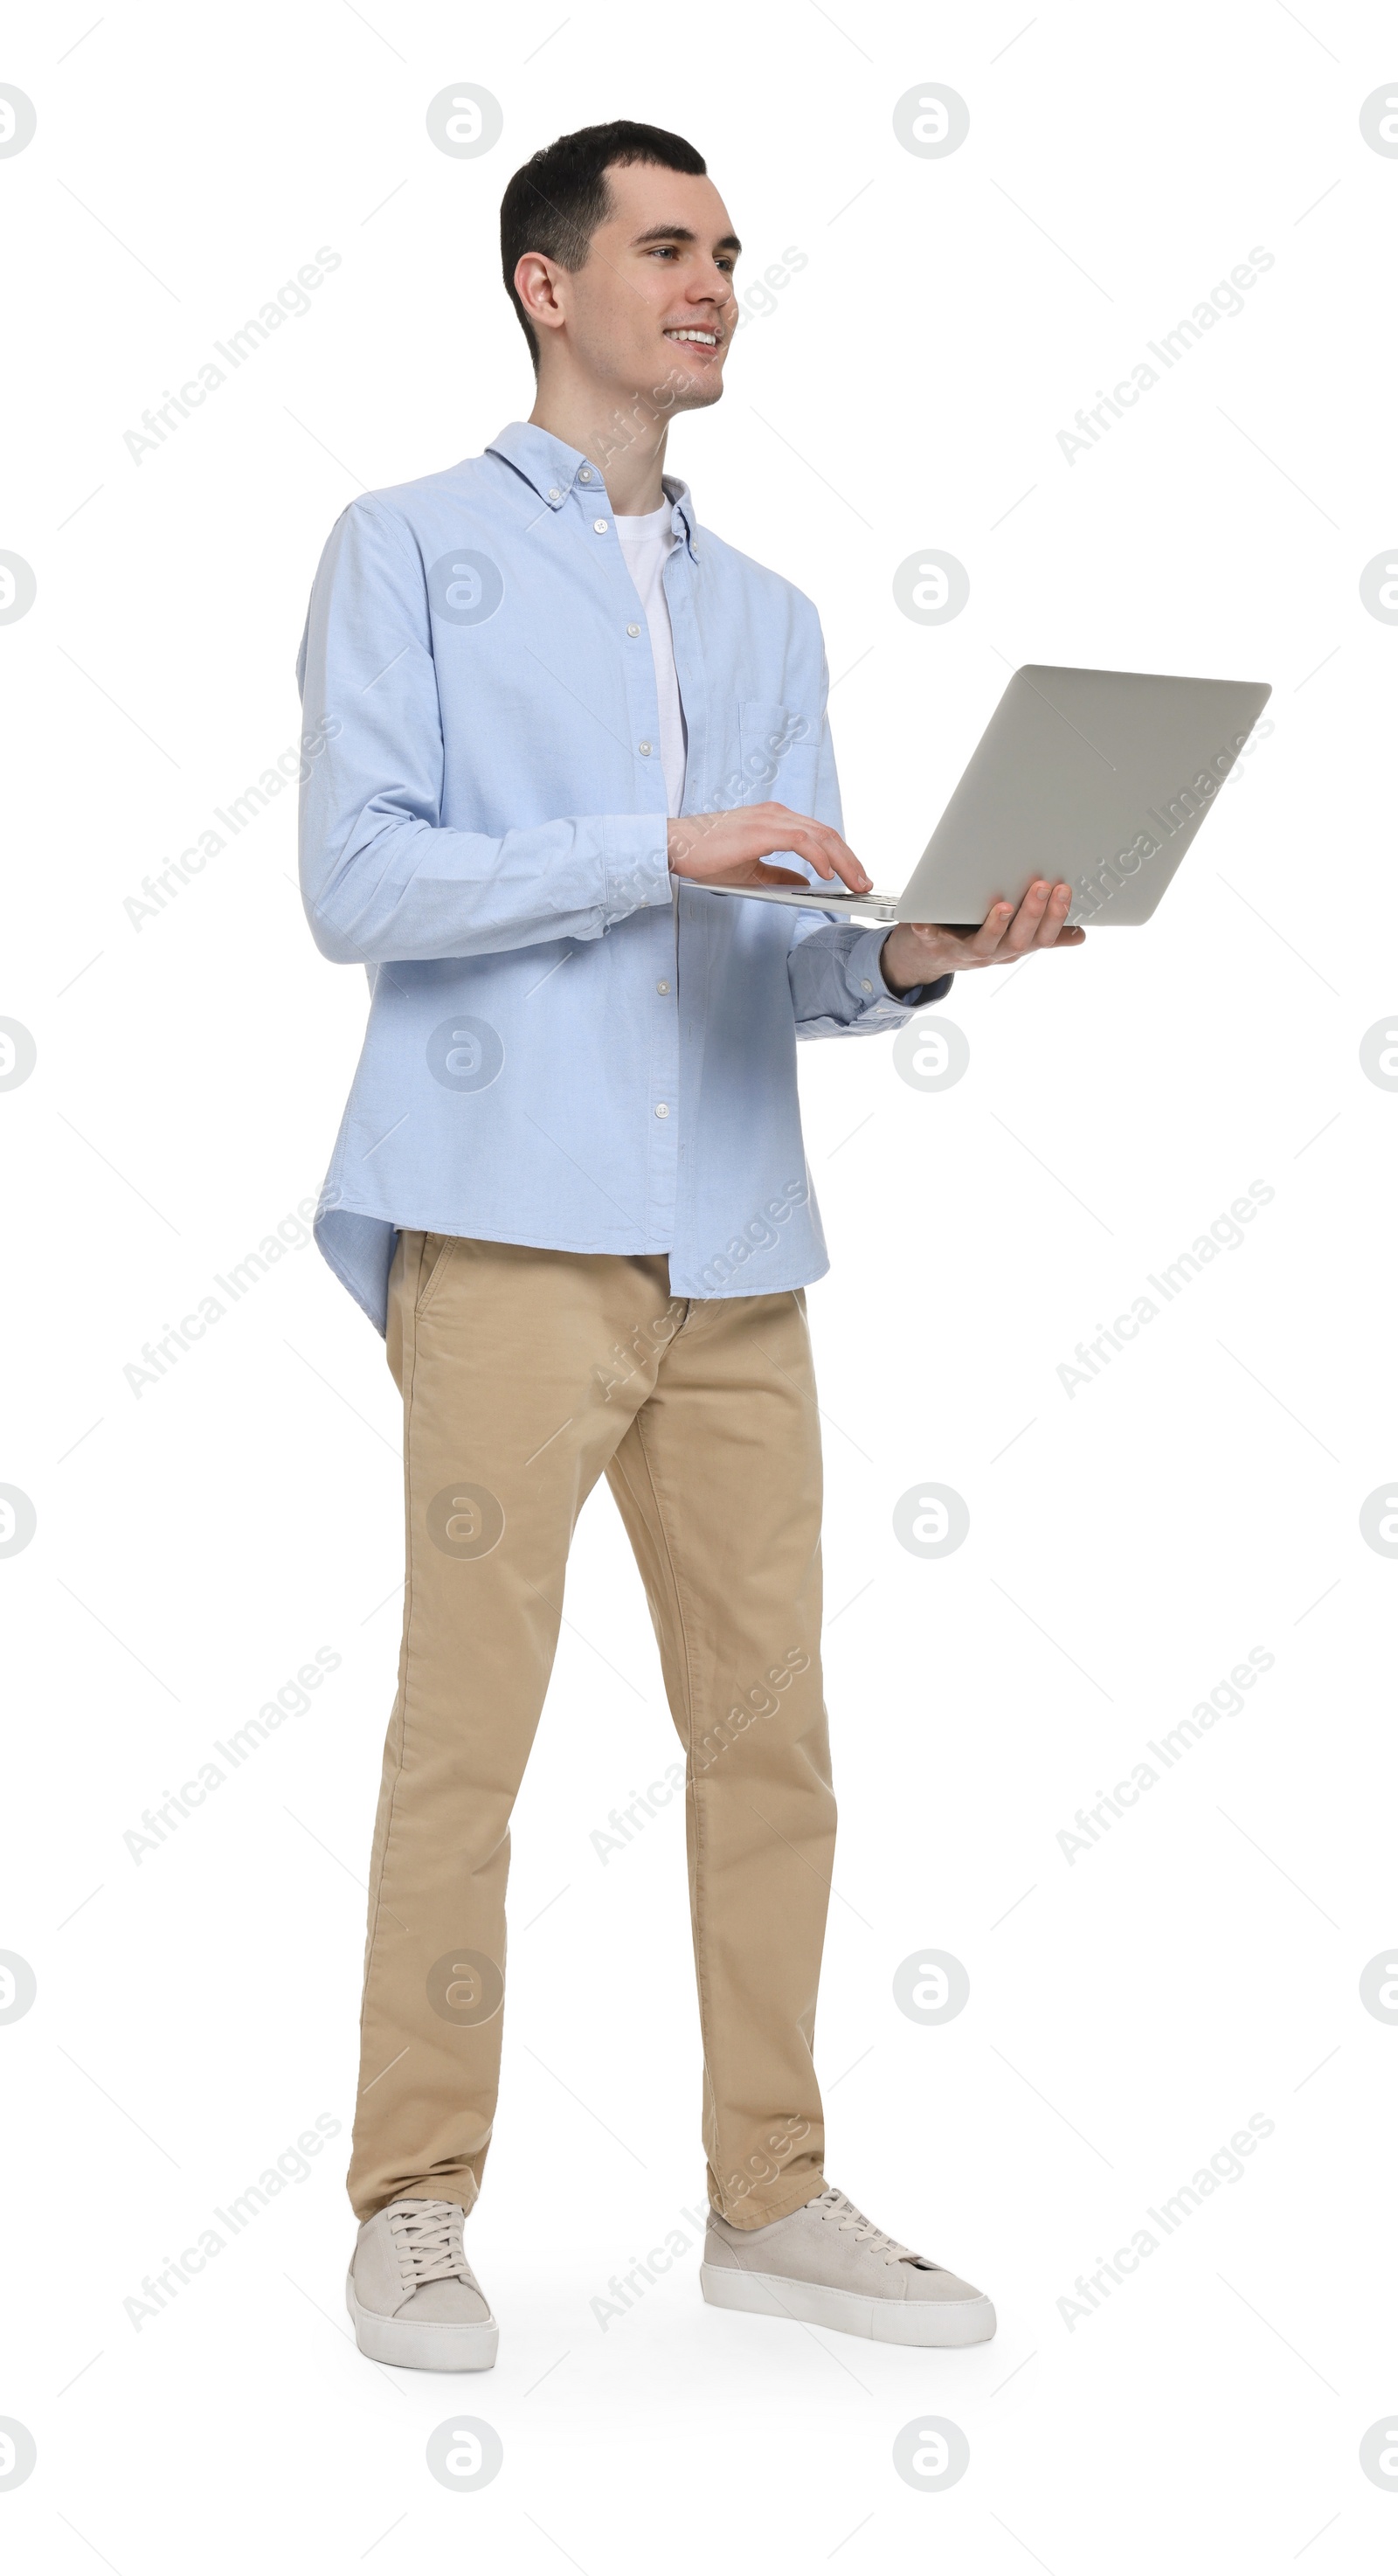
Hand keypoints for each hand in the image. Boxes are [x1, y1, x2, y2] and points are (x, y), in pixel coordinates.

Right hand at [668, 805, 871, 893]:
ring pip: (820, 836)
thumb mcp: (751, 872)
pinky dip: (819, 856)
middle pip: (826, 834)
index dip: (841, 855)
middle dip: (850, 859)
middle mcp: (777, 814)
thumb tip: (806, 884)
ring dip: (843, 860)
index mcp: (775, 821)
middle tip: (866, 883)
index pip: (818, 835)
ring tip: (856, 883)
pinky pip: (802, 840)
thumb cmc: (706, 857)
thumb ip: (780, 876)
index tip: (855, 876)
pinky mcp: (763, 829)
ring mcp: (771, 819)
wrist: (676, 846)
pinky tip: (829, 874)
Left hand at [881, 879, 1085, 992]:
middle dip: (1033, 914)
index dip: (1056, 917)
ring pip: (986, 945)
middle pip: (1019, 941)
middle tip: (1041, 886)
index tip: (1065, 889)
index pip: (1043, 937)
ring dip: (996, 926)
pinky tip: (923, 922)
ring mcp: (965, 952)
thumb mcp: (1011, 938)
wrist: (926, 957)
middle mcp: (994, 952)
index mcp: (1014, 945)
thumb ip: (1041, 933)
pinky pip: (932, 941)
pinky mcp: (936, 946)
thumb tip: (1079, 934)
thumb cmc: (973, 936)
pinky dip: (928, 932)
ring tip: (1004, 906)